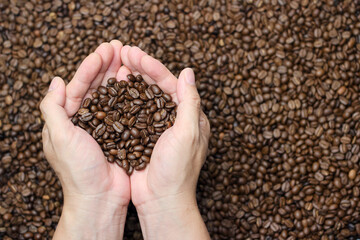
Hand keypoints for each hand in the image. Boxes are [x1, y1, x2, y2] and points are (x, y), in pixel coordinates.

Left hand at [40, 40, 129, 239]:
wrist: (99, 197)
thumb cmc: (78, 171)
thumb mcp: (58, 137)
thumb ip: (53, 108)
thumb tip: (56, 80)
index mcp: (67, 118)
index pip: (77, 85)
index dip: (90, 67)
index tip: (103, 51)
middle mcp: (85, 119)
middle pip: (95, 86)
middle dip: (106, 65)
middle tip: (118, 47)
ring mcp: (104, 126)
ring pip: (111, 94)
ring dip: (118, 75)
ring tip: (128, 57)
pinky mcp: (119, 133)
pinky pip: (124, 108)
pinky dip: (129, 94)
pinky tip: (137, 82)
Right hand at [118, 46, 210, 238]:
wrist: (162, 200)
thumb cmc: (178, 171)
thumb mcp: (188, 134)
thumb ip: (189, 102)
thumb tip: (189, 72)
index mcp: (189, 115)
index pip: (170, 83)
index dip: (152, 67)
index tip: (134, 53)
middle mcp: (174, 118)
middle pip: (155, 86)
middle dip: (139, 68)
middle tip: (122, 52)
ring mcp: (157, 126)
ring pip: (143, 97)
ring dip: (130, 80)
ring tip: (115, 64)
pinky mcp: (142, 135)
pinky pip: (133, 112)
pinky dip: (123, 99)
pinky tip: (112, 89)